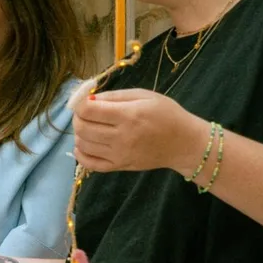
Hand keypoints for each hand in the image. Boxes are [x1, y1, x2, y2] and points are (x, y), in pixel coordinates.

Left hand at [72, 88, 206, 174]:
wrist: (185, 143)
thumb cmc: (167, 115)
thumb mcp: (145, 95)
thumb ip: (115, 96)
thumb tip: (89, 98)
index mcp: (128, 115)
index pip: (88, 110)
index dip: (81, 104)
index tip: (86, 102)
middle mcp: (121, 137)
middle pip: (82, 128)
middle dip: (78, 117)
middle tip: (86, 114)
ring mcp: (119, 154)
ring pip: (83, 145)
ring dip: (79, 134)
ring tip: (89, 127)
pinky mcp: (120, 167)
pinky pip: (90, 164)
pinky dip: (81, 154)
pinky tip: (84, 145)